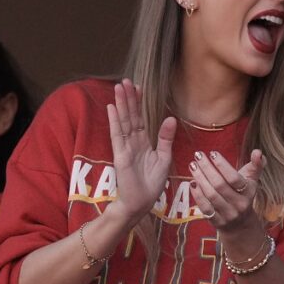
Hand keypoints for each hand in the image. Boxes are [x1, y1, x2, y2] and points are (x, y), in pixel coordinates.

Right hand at [106, 79, 176, 223]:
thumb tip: (170, 118)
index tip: (139, 87)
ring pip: (123, 121)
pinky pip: (117, 135)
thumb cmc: (152, 183)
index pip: (141, 118)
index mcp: (144, 143)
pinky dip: (115, 121)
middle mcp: (133, 142)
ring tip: (119, 87)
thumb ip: (166, 138)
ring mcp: (125, 147)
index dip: (140, 103)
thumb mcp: (164, 158)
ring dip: (121, 104)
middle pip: (130, 116)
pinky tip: (112, 107)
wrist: (141, 202)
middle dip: (129, 99)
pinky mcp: (120, 155)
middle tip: (125, 81)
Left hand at [189, 148, 265, 233]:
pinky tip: (192, 183)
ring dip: (200, 179)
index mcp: (249, 192)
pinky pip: (205, 208)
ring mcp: (228, 214)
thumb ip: (256, 165)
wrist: (241, 224)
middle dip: (207, 168)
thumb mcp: (251, 180)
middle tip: (198, 155)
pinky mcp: (217, 222)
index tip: (212, 153)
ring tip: (193, 166)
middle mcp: (240, 204)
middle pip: (220, 185)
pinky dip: (197, 195)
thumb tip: (257, 151)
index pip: (234, 178)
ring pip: (211, 195)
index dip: (222, 165)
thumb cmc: (244, 195)